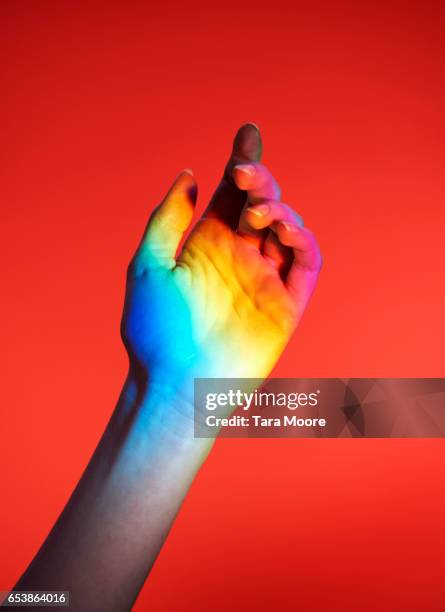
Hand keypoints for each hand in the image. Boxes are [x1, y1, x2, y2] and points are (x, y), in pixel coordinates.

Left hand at [121, 124, 321, 406]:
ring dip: (279, 208)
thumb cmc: (155, 330)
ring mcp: (264, 278)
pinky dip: (302, 240)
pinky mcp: (287, 304)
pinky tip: (282, 229)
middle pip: (261, 204)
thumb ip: (168, 218)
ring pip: (286, 228)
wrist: (175, 386)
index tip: (247, 131)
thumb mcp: (148, 264)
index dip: (241, 162)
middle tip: (244, 172)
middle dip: (259, 179)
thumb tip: (189, 174)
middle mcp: (238, 257)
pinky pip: (306, 264)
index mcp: (207, 245)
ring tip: (256, 211)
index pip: (230, 195)